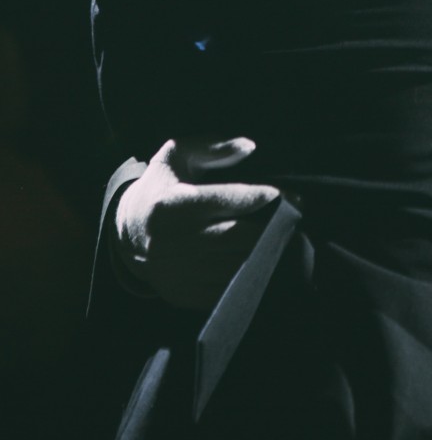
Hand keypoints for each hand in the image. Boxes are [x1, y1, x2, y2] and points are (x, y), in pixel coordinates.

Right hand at [114, 137, 280, 311]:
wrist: (128, 233)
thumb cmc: (161, 186)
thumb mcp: (177, 155)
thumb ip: (213, 147)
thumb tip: (250, 146)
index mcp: (169, 205)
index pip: (222, 200)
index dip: (257, 197)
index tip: (285, 194)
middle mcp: (170, 241)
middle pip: (234, 236)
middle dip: (270, 227)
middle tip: (295, 216)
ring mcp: (176, 271)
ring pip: (233, 265)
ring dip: (265, 253)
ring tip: (289, 238)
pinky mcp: (183, 293)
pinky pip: (226, 289)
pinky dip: (250, 277)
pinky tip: (268, 261)